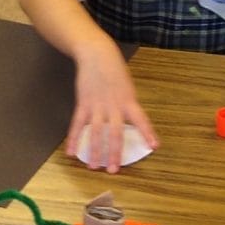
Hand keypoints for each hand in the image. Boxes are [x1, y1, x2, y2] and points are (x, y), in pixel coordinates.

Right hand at [69, 40, 157, 172]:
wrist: (97, 55)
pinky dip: (73, 139)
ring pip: (96, 133)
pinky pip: (77, 124)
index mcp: (129, 101)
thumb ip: (128, 105)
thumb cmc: (114, 70)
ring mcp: (97, 106)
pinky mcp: (83, 103)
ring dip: (94, 151)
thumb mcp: (127, 87)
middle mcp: (114, 106)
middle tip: (113, 170)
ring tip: (93, 166)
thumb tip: (129, 122)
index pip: (141, 120)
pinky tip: (71, 152)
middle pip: (115, 133)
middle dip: (114, 153)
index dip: (147, 133)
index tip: (154, 147)